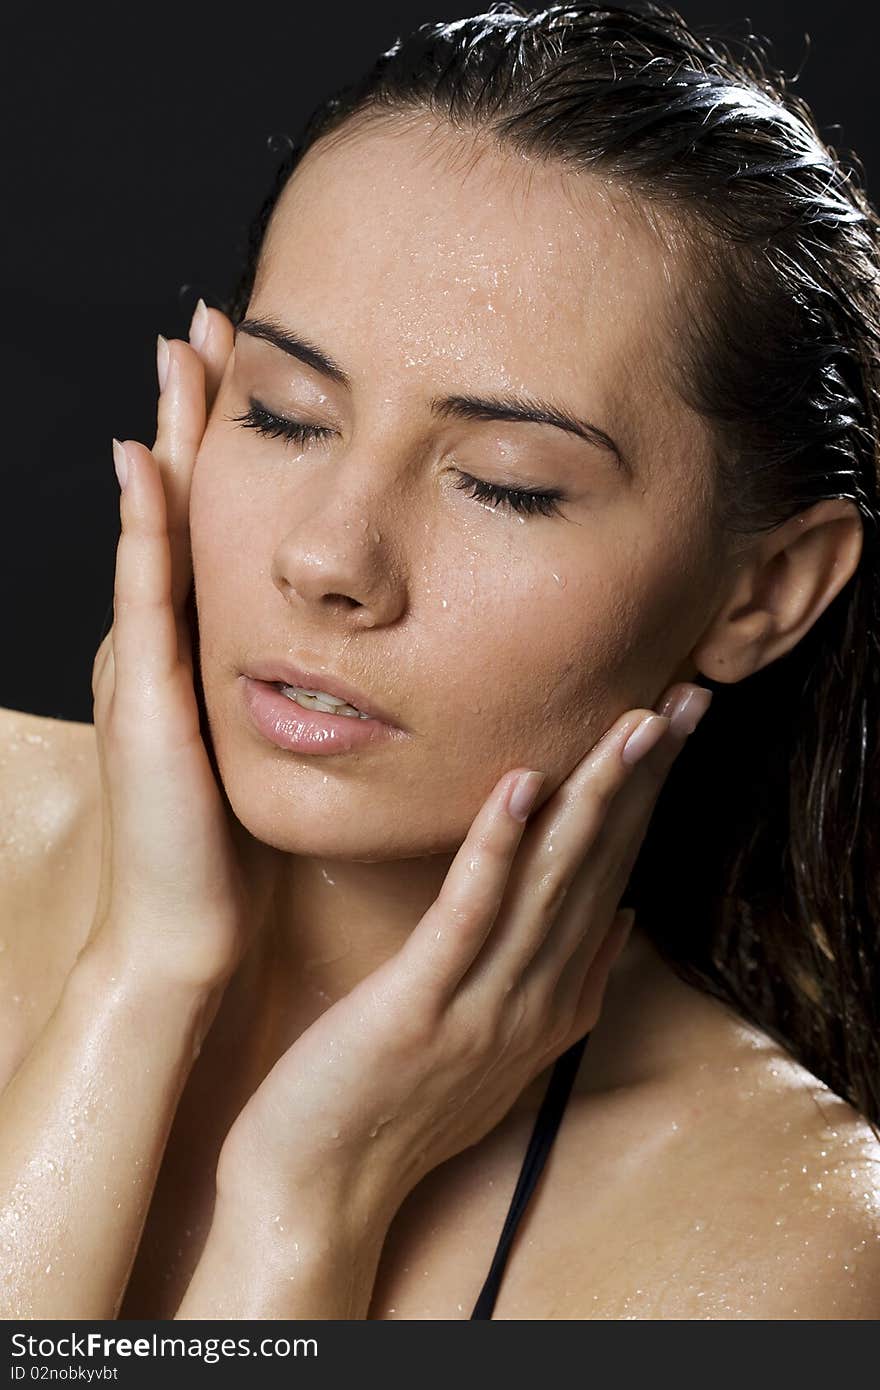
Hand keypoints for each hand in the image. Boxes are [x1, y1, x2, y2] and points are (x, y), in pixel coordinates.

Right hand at [86, 303, 268, 989]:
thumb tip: (356, 649)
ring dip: (166, 442)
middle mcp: (164, 639)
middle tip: (206, 319)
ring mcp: (143, 663)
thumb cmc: (232, 849)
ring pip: (158, 528)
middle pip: (183, 502)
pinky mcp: (141, 698)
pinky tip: (147, 466)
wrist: (186, 932)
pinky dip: (144, 531)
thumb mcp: (263, 750)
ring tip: (176, 356)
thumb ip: (292, 694)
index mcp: (200, 646)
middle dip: (193, 413)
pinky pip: (144, 599)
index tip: (255, 363)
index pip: (220, 522)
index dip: (231, 444)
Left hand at [215, 682, 711, 1240]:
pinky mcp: (419, 1006)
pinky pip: (469, 912)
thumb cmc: (398, 1106)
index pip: (614, 881)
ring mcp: (482, 1006)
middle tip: (684, 702)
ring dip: (595, 799)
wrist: (321, 1189)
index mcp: (554, 1003)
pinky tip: (523, 783)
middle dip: (644, 782)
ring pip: (553, 884)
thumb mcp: (503, 1049)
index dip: (647, 804)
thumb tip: (618, 919)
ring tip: (632, 726)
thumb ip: (566, 984)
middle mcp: (535, 1002)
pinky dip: (499, 844)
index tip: (673, 733)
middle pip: (600, 871)